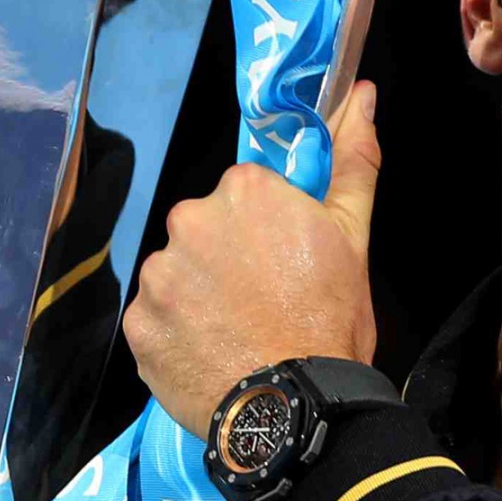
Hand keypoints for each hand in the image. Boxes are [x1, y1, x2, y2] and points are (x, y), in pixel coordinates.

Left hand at [123, 82, 380, 437]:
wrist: (297, 408)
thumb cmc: (330, 320)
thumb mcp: (353, 237)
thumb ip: (353, 160)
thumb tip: (363, 92)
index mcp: (243, 191)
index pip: (246, 197)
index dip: (268, 232)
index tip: (286, 266)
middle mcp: (188, 221)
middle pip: (205, 232)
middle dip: (227, 261)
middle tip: (264, 305)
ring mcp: (158, 276)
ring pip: (177, 276)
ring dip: (198, 299)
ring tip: (236, 336)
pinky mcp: (138, 326)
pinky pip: (156, 322)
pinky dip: (177, 337)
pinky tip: (210, 356)